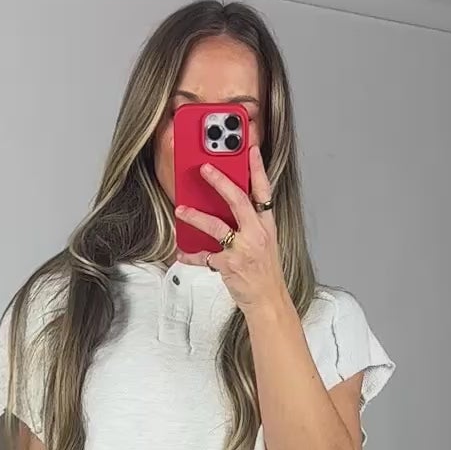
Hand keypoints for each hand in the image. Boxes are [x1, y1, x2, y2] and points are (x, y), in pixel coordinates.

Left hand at [174, 143, 285, 310]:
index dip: (257, 168)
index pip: (264, 190)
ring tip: (181, 209)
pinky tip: (182, 251)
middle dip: (220, 181)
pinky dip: (191, 254)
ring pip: (216, 226)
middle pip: (238, 200)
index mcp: (266, 225)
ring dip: (196, 216)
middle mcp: (256, 234)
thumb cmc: (265, 272)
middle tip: (205, 168)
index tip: (251, 148)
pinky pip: (204, 256)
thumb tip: (229, 206)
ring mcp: (242, 249)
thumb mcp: (264, 242)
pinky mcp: (229, 265)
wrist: (269, 300)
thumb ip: (250, 223)